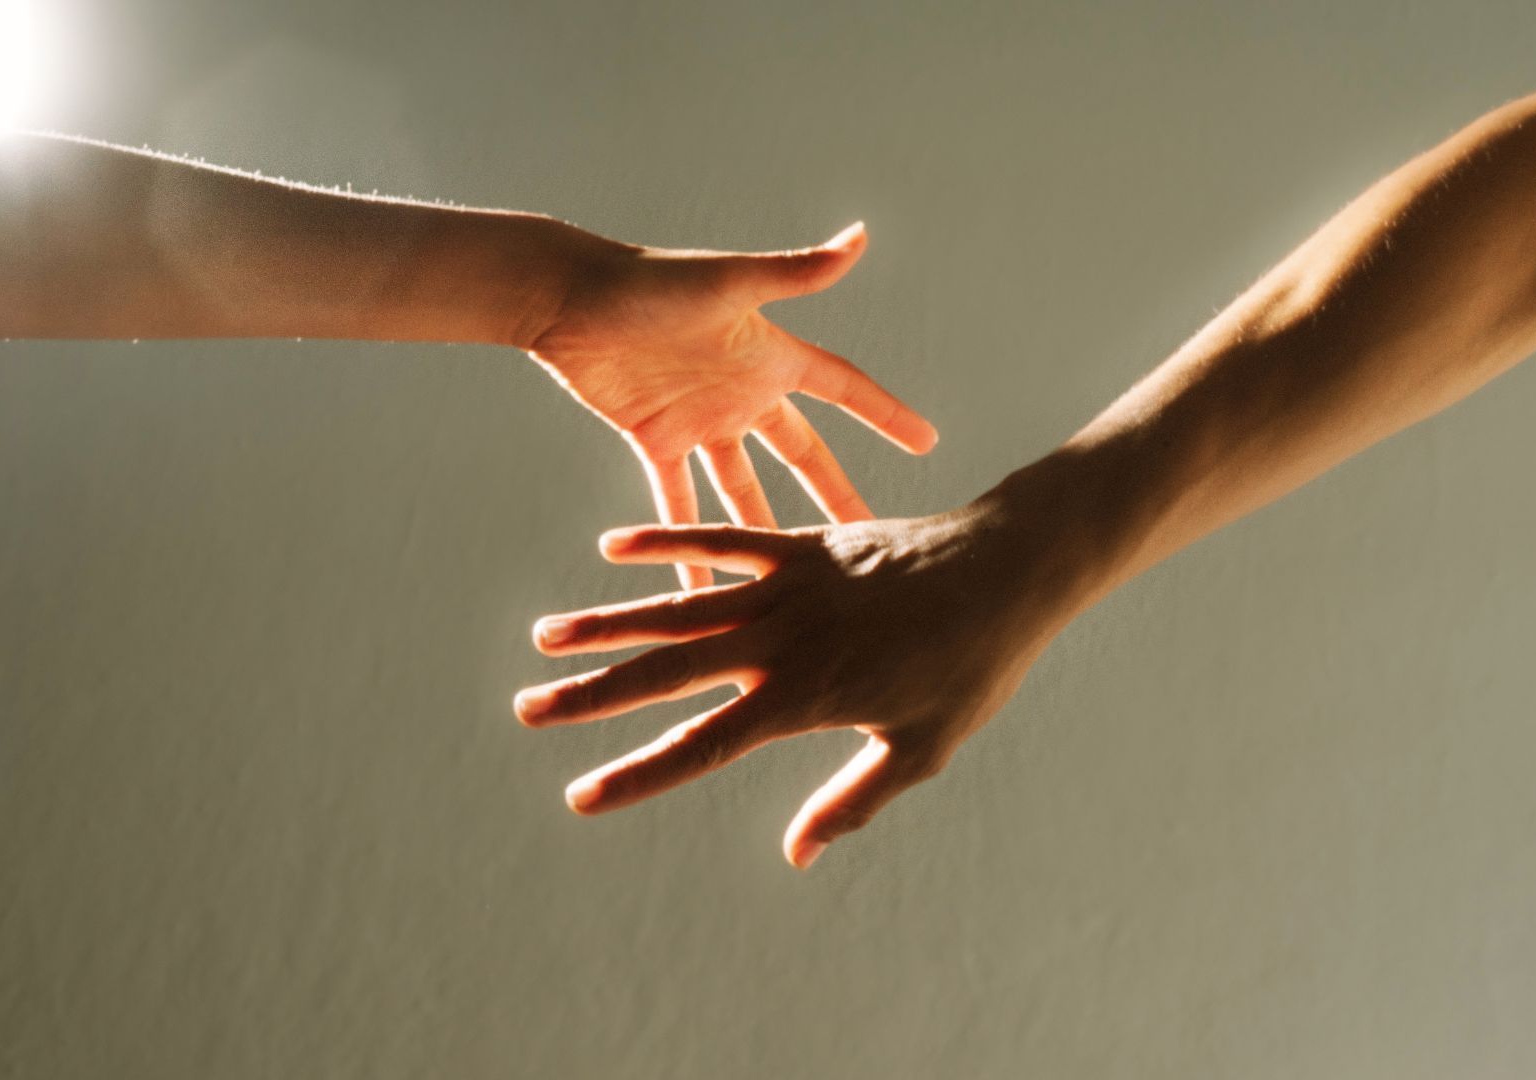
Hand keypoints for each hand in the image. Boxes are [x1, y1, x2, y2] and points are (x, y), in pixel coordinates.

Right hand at [514, 487, 1095, 868]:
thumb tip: (797, 856)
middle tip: (528, 709)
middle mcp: (781, 641)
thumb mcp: (919, 750)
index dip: (636, 773)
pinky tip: (612, 549)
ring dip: (608, 622)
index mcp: (804, 698)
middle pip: (667, 673)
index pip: (701, 745)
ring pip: (679, 605)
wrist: (1007, 569)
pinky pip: (722, 538)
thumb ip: (852, 801)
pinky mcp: (801, 544)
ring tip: (546, 635)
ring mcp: (786, 586)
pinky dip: (667, 541)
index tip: (579, 796)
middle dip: (591, 694)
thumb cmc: (971, 669)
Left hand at [526, 223, 938, 589]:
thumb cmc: (647, 281)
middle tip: (870, 542)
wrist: (567, 298)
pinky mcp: (655, 440)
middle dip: (836, 495)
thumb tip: (860, 237)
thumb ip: (795, 273)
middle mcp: (741, 391)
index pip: (842, 387)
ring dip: (767, 533)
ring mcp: (700, 420)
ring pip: (745, 489)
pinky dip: (687, 542)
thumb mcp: (729, 284)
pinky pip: (679, 502)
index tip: (928, 443)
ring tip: (794, 583)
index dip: (884, 412)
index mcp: (768, 354)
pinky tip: (701, 585)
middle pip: (802, 454)